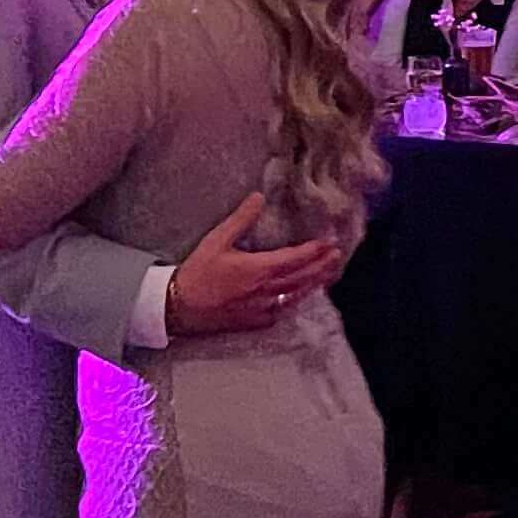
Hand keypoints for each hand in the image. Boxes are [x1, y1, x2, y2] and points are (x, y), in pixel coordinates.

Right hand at [164, 195, 345, 336]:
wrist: (180, 307)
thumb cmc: (198, 272)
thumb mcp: (216, 240)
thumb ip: (241, 219)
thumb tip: (258, 197)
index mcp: (259, 268)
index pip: (295, 258)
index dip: (314, 250)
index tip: (329, 242)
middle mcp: (267, 290)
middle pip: (302, 277)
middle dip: (321, 266)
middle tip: (336, 255)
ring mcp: (263, 308)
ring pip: (296, 295)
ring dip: (313, 283)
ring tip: (327, 273)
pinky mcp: (256, 321)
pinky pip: (283, 310)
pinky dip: (295, 300)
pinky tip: (300, 295)